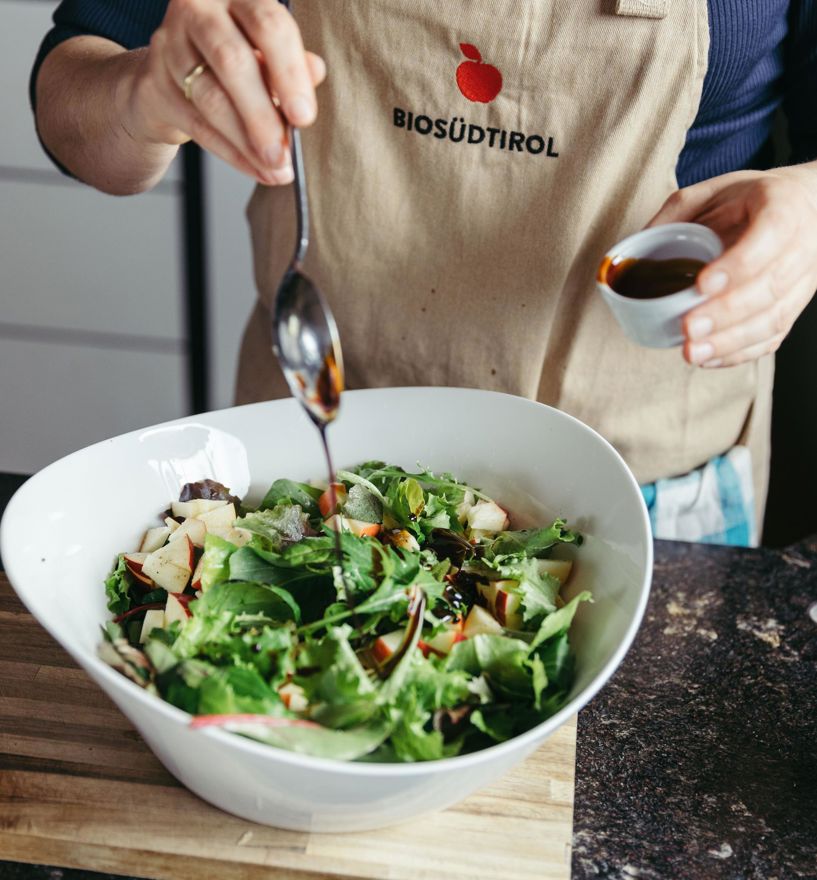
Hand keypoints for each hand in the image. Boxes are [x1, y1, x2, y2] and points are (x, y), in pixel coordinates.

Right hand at [125, 0, 325, 184]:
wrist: (171, 79)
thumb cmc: (232, 65)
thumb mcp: (267, 56)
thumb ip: (291, 62)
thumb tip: (316, 71)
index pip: (267, 25)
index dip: (289, 72)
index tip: (304, 117)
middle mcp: (197, 11)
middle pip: (232, 61)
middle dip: (263, 115)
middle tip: (284, 153)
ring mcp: (169, 45)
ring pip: (211, 99)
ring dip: (247, 142)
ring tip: (275, 168)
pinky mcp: (154, 83)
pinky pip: (197, 126)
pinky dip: (232, 154)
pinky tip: (256, 169)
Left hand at [647, 164, 816, 366]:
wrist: (803, 207)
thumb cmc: (750, 199)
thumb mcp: (711, 191)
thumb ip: (675, 214)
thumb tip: (632, 251)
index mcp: (782, 207)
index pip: (770, 236)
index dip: (738, 265)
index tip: (702, 285)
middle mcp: (801, 246)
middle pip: (770, 286)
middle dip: (726, 313)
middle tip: (689, 328)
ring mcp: (803, 281)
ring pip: (774, 318)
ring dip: (731, 341)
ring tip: (692, 352)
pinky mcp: (794, 306)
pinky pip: (773, 336)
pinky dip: (740, 353)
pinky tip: (709, 359)